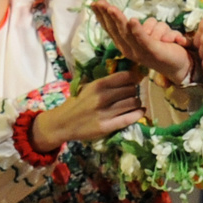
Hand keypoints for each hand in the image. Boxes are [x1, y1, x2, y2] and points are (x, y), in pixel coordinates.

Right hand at [32, 70, 146, 146]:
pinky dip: (138, 114)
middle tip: (132, 93)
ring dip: (136, 102)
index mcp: (98, 84)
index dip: (134, 77)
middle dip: (134, 91)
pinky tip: (140, 111)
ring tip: (134, 103)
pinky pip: (129, 118)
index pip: (126, 76)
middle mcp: (103, 97)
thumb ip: (104, 82)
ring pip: (133, 103)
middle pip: (131, 89)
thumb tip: (126, 75)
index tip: (136, 79)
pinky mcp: (107, 126)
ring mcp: (106, 112)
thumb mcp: (87, 86)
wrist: (63, 123)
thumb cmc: (76, 103)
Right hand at [91, 0, 192, 84]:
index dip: (102, 16)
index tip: (95, 3)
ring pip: (126, 31)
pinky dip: (137, 30)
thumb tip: (129, 19)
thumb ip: (138, 29)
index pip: (111, 29)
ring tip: (111, 8)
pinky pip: (143, 39)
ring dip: (118, 19)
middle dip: (106, 15)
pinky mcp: (152, 51)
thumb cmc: (163, 47)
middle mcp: (129, 49)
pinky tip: (132, 21)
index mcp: (126, 45)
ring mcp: (140, 51)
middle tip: (99, 3)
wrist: (180, 64)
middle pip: (115, 29)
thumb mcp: (147, 34)